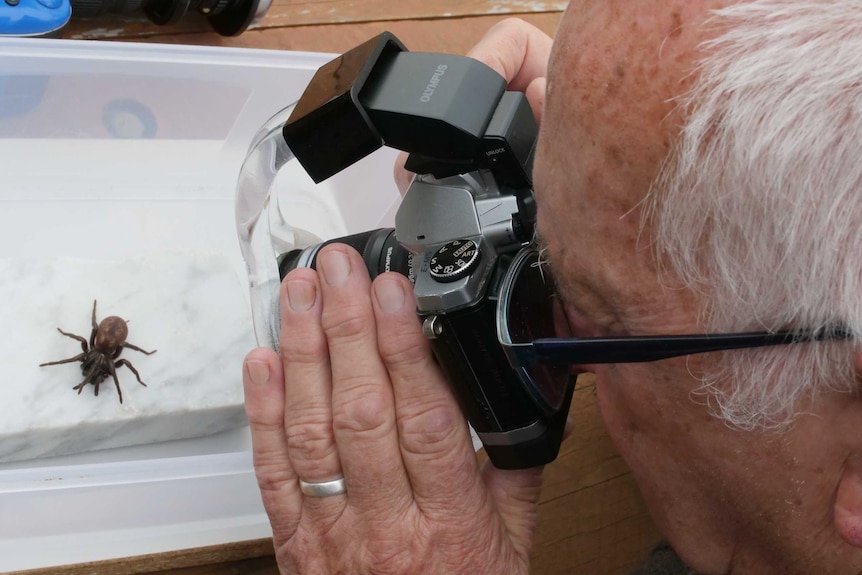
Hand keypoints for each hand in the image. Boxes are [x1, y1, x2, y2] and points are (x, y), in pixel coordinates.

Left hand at [243, 20, 553, 573]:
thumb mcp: (513, 542)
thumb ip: (514, 467)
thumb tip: (518, 398)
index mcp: (451, 519)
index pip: (424, 420)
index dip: (404, 349)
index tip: (392, 290)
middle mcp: (386, 520)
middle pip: (361, 411)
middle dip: (346, 327)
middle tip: (338, 267)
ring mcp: (333, 528)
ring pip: (310, 430)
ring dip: (302, 352)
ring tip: (300, 291)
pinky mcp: (294, 538)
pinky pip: (272, 472)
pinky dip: (263, 411)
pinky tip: (261, 359)